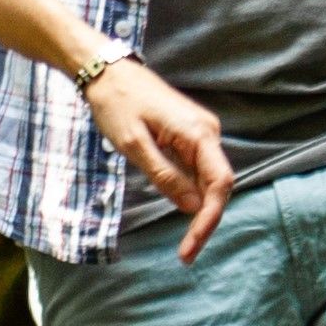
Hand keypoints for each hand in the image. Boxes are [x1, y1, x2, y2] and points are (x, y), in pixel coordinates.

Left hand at [85, 56, 233, 259]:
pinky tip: (179, 212)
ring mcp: (199, 133)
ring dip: (199, 211)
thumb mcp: (135, 146)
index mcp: (198, 133)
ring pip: (208, 180)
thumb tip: (192, 208)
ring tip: (184, 243)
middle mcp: (207, 132)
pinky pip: (197, 170)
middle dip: (204, 222)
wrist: (106, 71)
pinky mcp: (188, 135)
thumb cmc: (117, 104)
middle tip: (185, 255)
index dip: (209, 219)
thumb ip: (165, 177)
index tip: (191, 247)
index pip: (219, 184)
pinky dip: (191, 194)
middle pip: (218, 186)